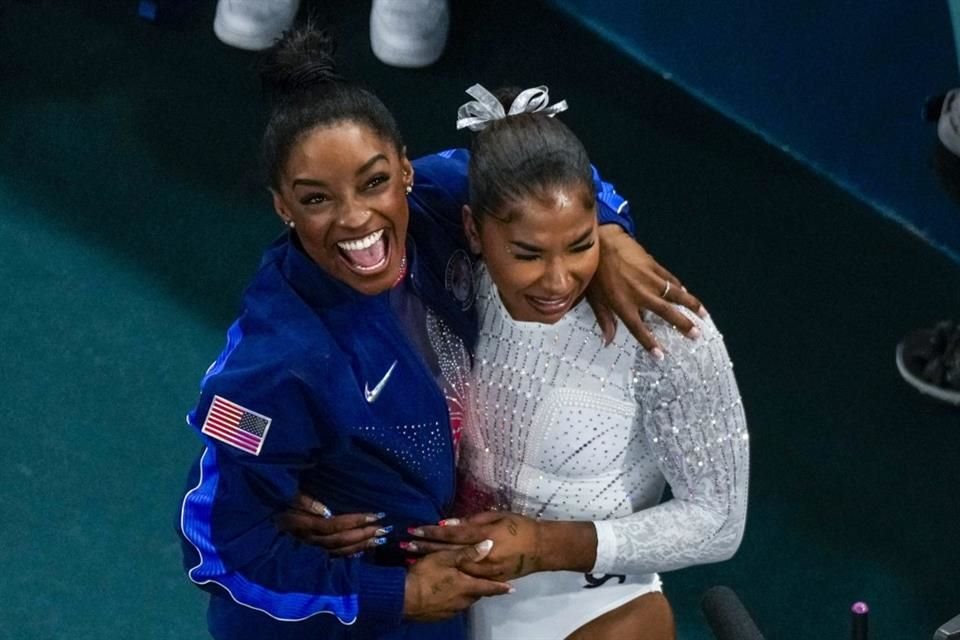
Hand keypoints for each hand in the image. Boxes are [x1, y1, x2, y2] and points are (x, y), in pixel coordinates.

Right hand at [275, 493, 387, 555]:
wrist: (257, 520)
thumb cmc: (275, 500)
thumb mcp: (286, 495)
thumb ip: (304, 501)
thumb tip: (326, 511)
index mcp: (300, 524)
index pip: (332, 524)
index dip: (354, 520)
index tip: (374, 514)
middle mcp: (306, 539)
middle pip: (338, 540)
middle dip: (362, 534)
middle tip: (383, 528)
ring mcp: (308, 549)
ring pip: (338, 551)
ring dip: (360, 545)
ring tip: (379, 538)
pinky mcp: (310, 554)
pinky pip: (332, 558)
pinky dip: (349, 555)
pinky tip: (364, 550)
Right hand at [403, 539, 511, 621]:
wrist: (402, 599)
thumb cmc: (425, 575)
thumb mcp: (445, 558)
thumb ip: (468, 553)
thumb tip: (490, 544)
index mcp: (467, 586)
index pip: (489, 586)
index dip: (500, 587)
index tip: (512, 588)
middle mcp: (463, 601)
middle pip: (476, 593)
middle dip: (479, 587)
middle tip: (482, 580)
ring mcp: (451, 610)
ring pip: (464, 600)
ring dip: (465, 592)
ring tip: (462, 585)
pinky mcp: (439, 615)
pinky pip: (452, 606)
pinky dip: (453, 598)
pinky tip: (446, 593)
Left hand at [410, 512, 588, 580]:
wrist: (542, 549)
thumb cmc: (520, 526)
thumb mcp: (498, 516)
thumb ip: (472, 520)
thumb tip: (449, 523)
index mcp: (483, 535)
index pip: (451, 534)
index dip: (431, 532)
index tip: (413, 530)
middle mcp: (481, 555)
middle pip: (447, 552)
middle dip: (424, 548)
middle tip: (403, 545)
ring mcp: (484, 570)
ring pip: (452, 566)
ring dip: (432, 561)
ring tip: (411, 558)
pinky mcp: (488, 578)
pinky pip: (464, 575)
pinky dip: (448, 571)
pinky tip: (434, 570)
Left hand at [590, 225, 705, 353]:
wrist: (602, 241)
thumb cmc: (595, 272)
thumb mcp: (594, 298)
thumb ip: (604, 320)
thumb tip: (607, 341)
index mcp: (623, 304)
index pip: (638, 329)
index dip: (650, 343)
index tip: (661, 355)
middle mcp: (639, 293)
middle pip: (665, 312)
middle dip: (682, 324)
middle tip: (696, 335)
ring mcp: (649, 278)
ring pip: (675, 294)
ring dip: (691, 304)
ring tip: (703, 315)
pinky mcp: (654, 265)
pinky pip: (670, 279)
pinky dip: (679, 287)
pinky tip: (687, 294)